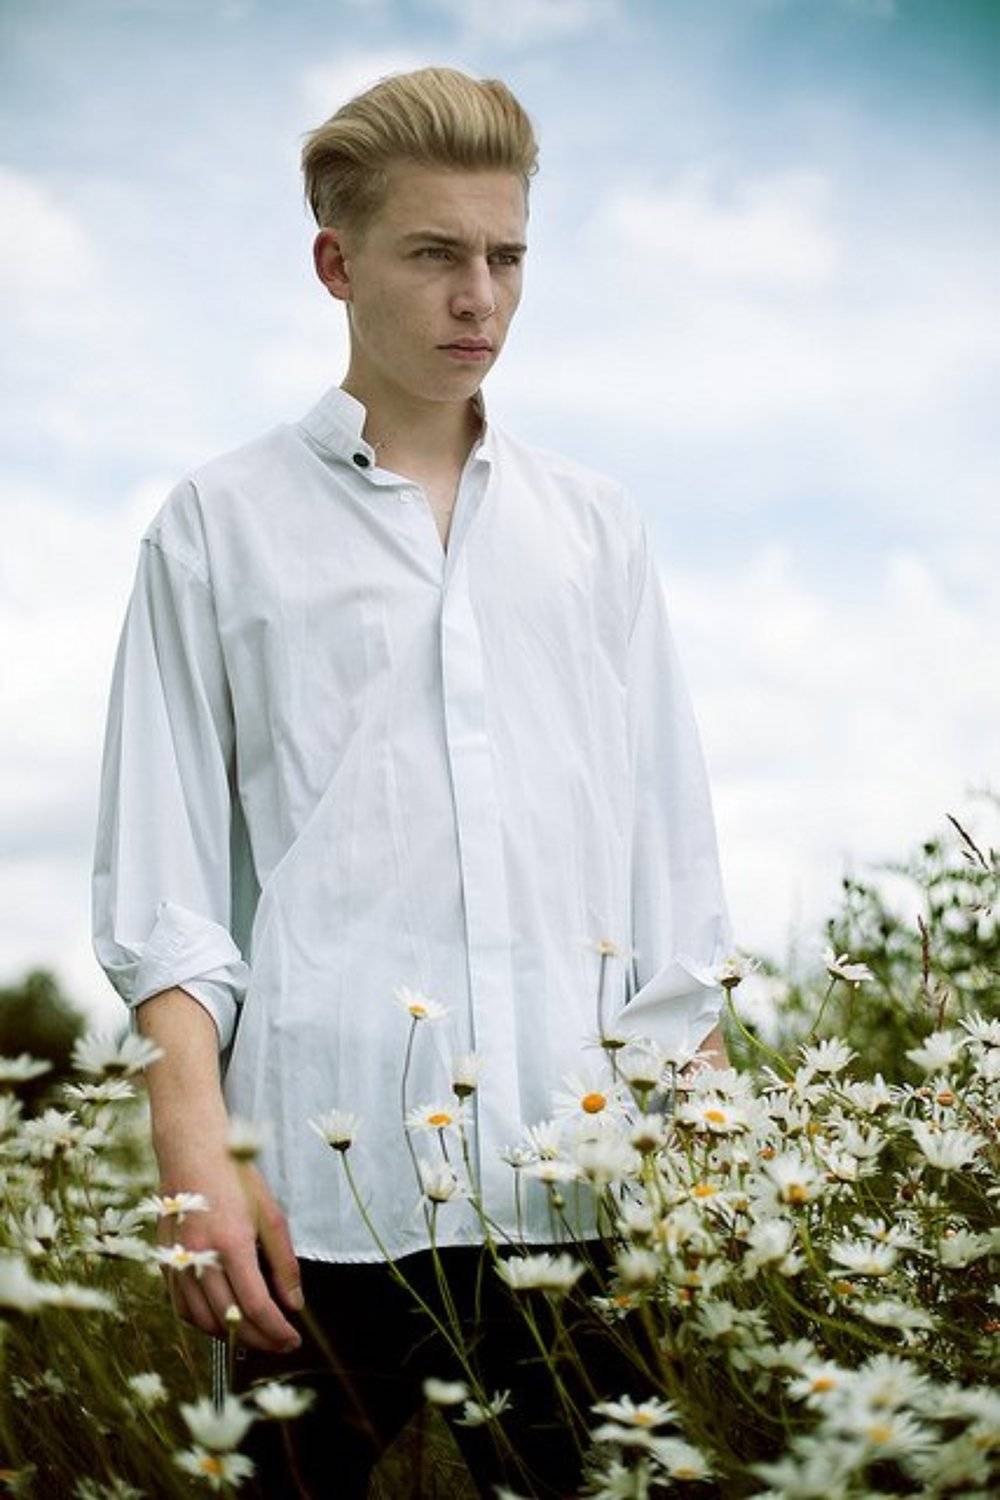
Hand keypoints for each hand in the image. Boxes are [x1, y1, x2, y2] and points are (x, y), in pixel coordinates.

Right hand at [154, 1150, 303, 1352]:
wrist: (191, 1152)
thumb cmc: (236, 1178)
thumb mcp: (271, 1214)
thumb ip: (284, 1262)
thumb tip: (293, 1304)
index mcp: (232, 1244)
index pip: (256, 1306)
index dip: (276, 1331)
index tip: (291, 1340)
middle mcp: (201, 1258)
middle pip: (230, 1320)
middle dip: (258, 1340)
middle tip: (278, 1343)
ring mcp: (179, 1262)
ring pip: (202, 1320)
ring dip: (230, 1334)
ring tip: (253, 1333)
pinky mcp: (165, 1262)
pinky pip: (182, 1307)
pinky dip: (203, 1321)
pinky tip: (221, 1318)